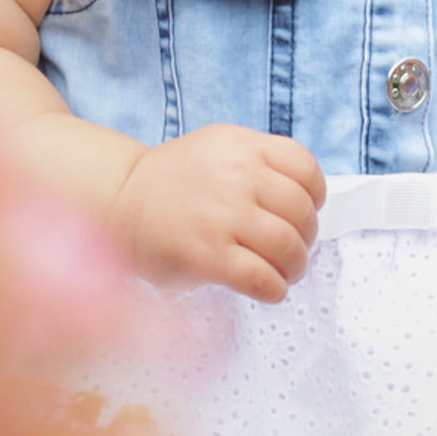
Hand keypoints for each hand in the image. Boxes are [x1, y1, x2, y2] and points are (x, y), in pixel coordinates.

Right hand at [110, 124, 325, 300]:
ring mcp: (222, 215)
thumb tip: (303, 198)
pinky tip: (269, 289)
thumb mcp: (219, 147)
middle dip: (307, 237)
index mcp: (243, 146)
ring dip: (295, 266)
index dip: (316, 195)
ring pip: (287, 245)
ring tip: (286, 272)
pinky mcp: (207, 254)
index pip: (305, 167)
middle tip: (295, 249)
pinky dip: (274, 288)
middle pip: (301, 211)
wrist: (120, 200)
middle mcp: (237, 176)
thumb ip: (258, 162)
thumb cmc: (172, 180)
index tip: (310, 210)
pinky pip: (260, 277)